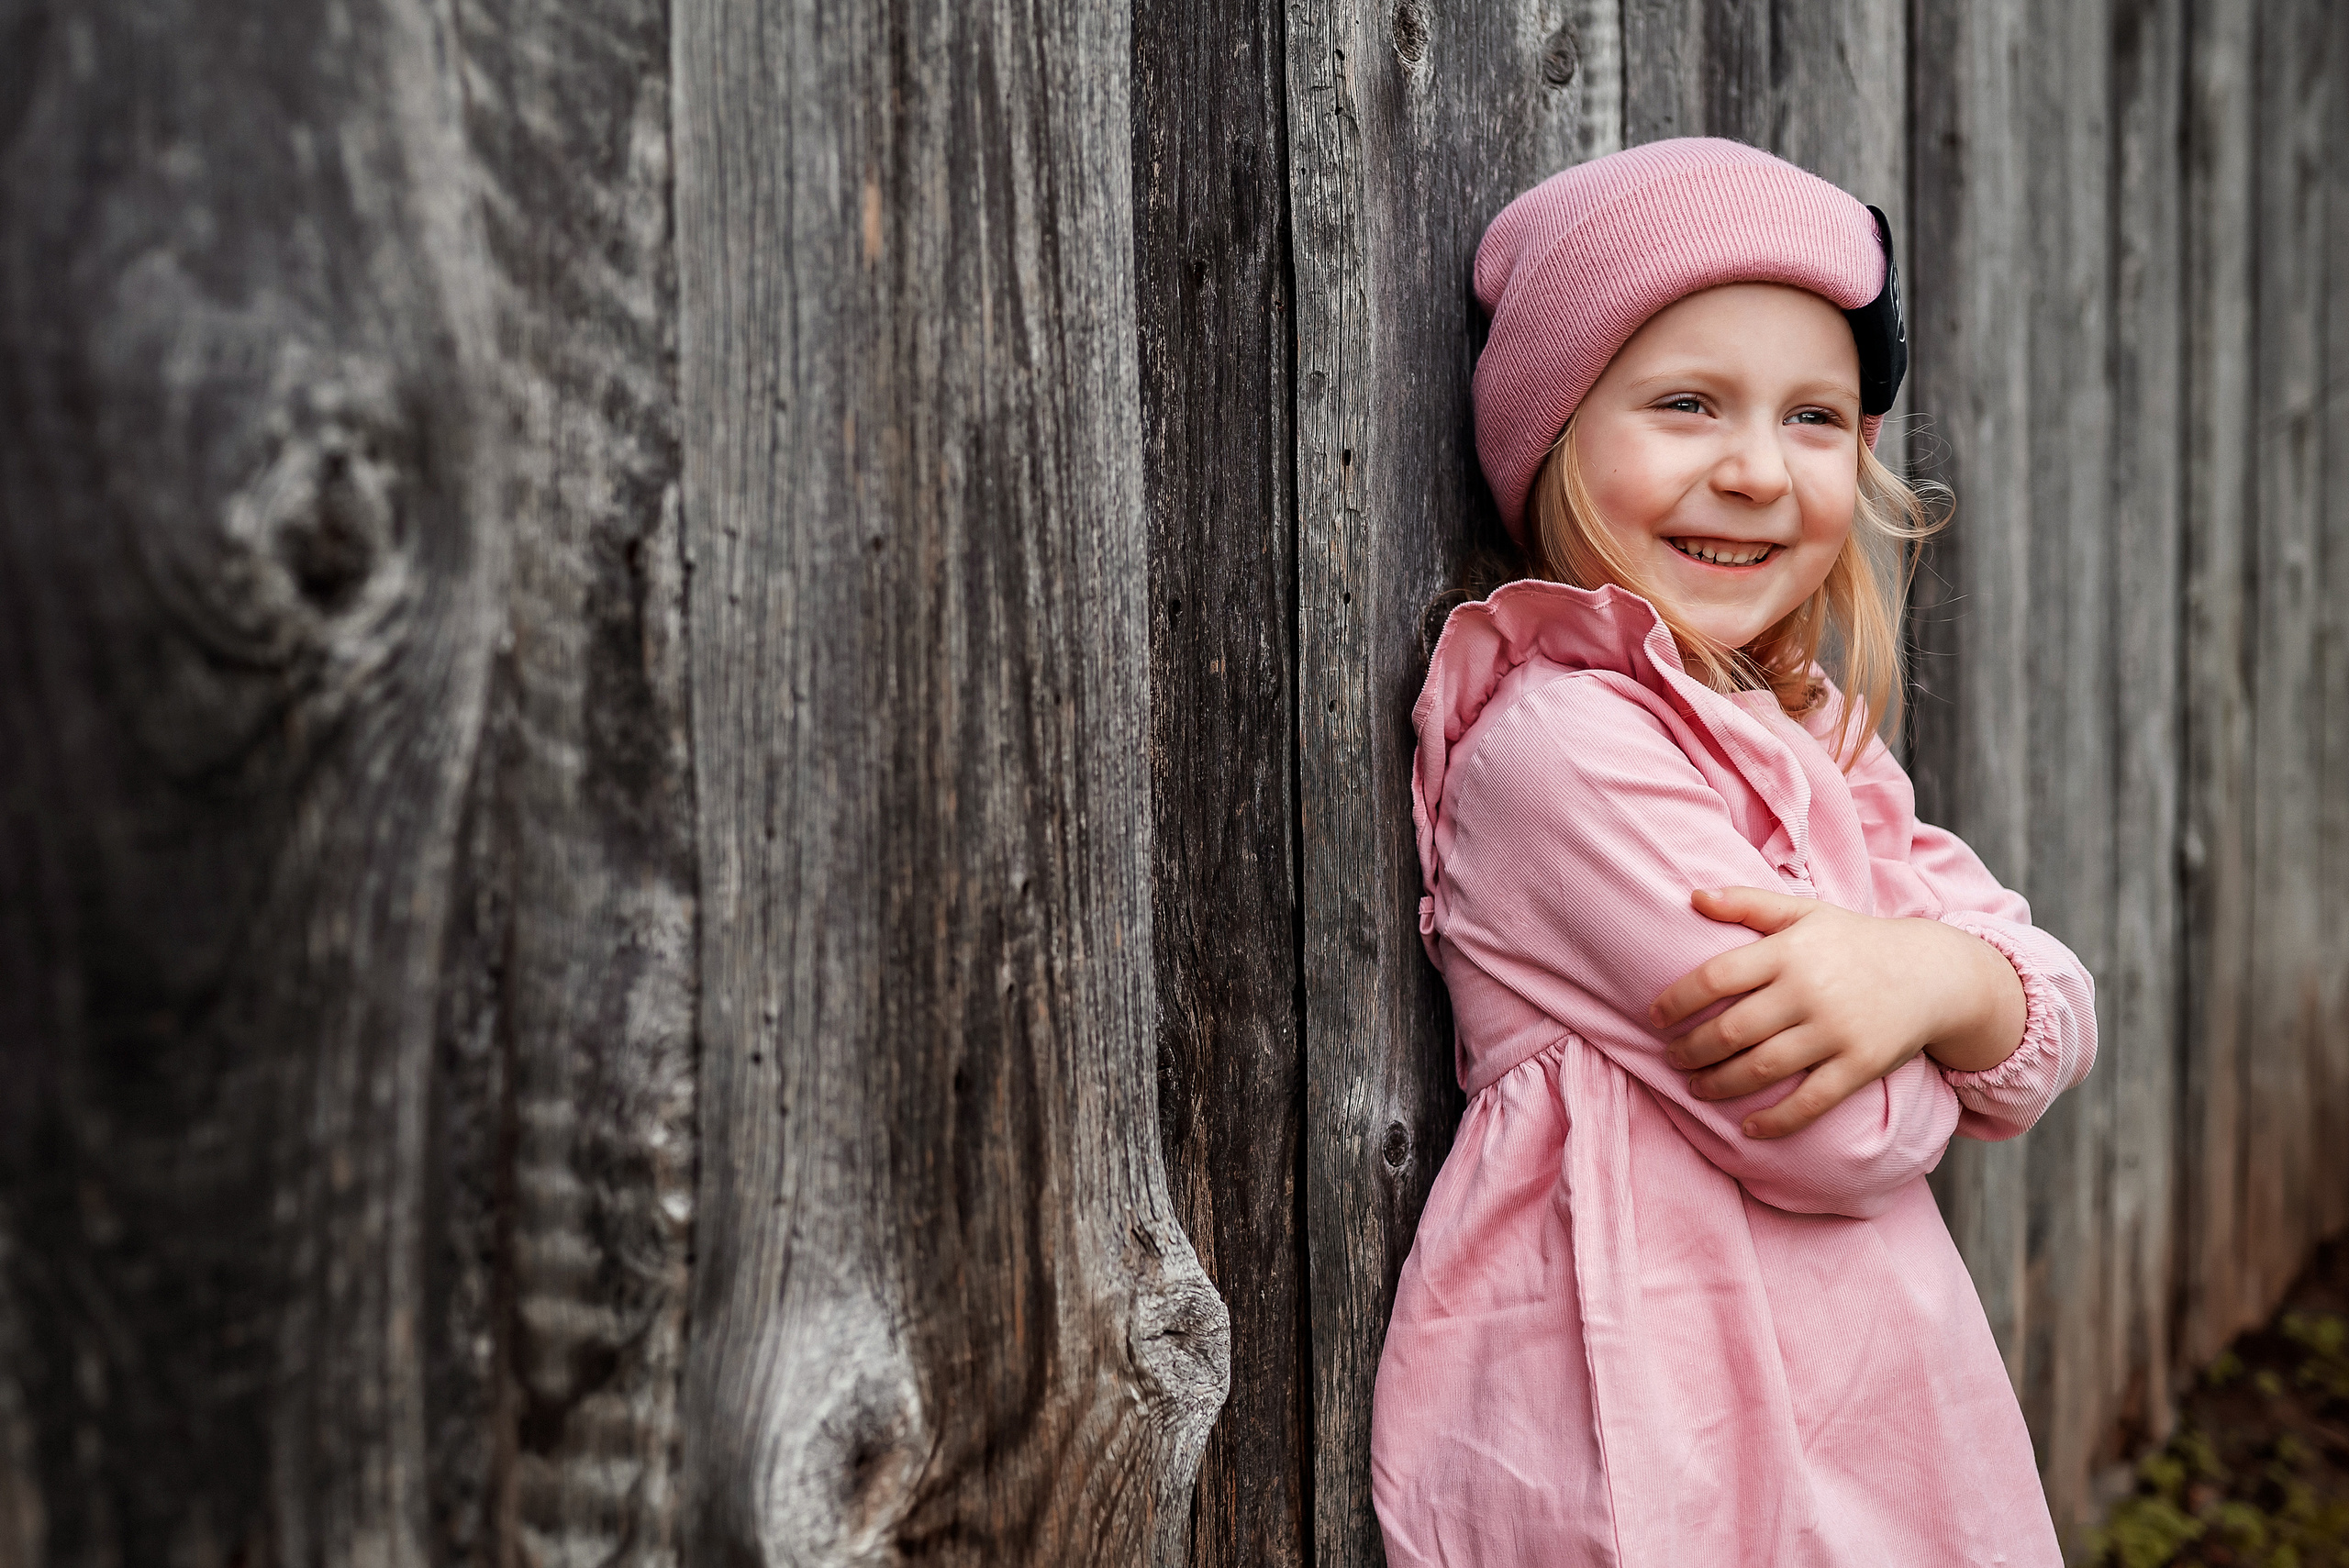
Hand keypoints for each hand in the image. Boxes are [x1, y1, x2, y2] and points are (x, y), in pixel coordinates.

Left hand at [1646, 886, 2026, 1138]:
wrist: (1933, 973)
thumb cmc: (1855, 942)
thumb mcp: (1805, 913)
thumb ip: (1748, 904)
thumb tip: (1693, 896)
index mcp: (1789, 951)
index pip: (1717, 977)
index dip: (1678, 1001)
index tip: (1655, 1018)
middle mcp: (1809, 991)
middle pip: (1731, 1030)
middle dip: (1690, 1050)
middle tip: (1670, 1058)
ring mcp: (1836, 1031)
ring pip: (1761, 1069)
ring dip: (1718, 1085)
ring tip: (1695, 1088)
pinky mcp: (1860, 1065)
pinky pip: (1810, 1102)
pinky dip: (1776, 1121)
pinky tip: (1748, 1128)